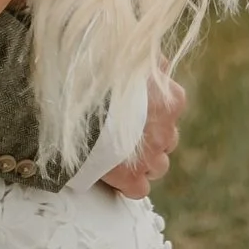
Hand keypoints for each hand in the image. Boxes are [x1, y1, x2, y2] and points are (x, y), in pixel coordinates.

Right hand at [100, 66, 185, 198]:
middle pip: (167, 140)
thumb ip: (150, 63)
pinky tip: (115, 177)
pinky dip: (129, 185)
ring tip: (120, 156)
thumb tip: (159, 65)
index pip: (171, 111)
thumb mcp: (132, 60)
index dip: (151, 114)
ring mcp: (151, 157)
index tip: (134, 114)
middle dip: (150, 140)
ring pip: (158, 166)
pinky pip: (139, 189)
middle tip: (126, 134)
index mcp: (171, 100)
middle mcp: (167, 130)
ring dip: (143, 163)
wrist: (77, 102)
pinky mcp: (131, 179)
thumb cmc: (101, 76)